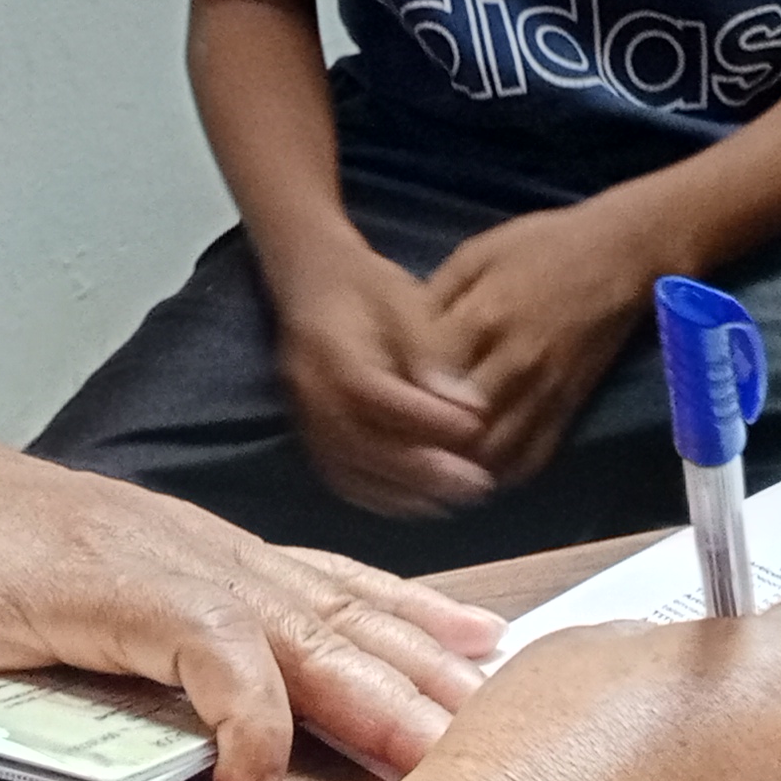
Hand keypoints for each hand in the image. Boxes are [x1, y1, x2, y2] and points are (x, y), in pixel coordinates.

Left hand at [0, 420, 507, 780]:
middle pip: (306, 627)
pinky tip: (481, 644)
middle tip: (458, 774)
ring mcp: (218, 550)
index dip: (246, 723)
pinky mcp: (231, 558)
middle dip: (386, 699)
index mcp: (110, 577)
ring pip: (341, 605)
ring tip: (501, 721)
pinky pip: (337, 582)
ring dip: (421, 661)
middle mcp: (184, 554)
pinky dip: (411, 611)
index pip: (210, 642)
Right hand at [265, 233, 498, 517]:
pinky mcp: (310, 433)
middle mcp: (308, 389)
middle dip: (420, 470)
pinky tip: (422, 501)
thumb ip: (431, 350)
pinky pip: (341, 478)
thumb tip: (466, 404)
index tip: (474, 428)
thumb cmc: (367, 286)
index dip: (422, 417)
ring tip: (457, 498)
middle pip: (358, 444)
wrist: (310, 279)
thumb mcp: (404, 299)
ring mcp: (304, 416)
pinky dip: (382, 497)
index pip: (372, 392)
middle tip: (477, 483)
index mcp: (329, 346)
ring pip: (348, 470)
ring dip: (404, 493)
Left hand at [419, 198, 661, 485]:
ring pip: (492, 453)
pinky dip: (499, 473)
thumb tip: (397, 343)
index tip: (376, 401)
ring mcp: (546, 391)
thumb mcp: (475, 255)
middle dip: (423, 441)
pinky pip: (532, 458)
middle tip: (395, 445)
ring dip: (457, 467)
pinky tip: (475, 470)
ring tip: (428, 467)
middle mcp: (515, 363)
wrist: (622, 254)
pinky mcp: (570, 408)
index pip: (427, 374)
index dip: (396, 394)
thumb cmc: (542, 246)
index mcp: (484, 316)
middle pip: (456, 425)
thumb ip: (434, 301)